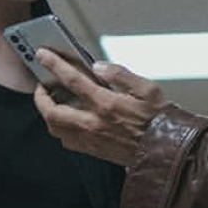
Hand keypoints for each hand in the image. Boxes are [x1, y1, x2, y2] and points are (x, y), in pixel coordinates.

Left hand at [33, 48, 167, 166]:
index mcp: (107, 104)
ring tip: (51, 101)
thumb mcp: (148, 89)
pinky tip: (67, 119)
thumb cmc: (160, 120)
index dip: (55, 65)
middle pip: (52, 111)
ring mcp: (92, 140)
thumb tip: (98, 66)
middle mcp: (94, 124)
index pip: (72, 81)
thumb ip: (121, 75)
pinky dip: (60, 128)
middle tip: (42, 84)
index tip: (43, 55)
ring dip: (48, 113)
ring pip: (56, 129)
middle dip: (41, 96)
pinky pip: (67, 141)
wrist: (167, 153)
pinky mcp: (94, 151)